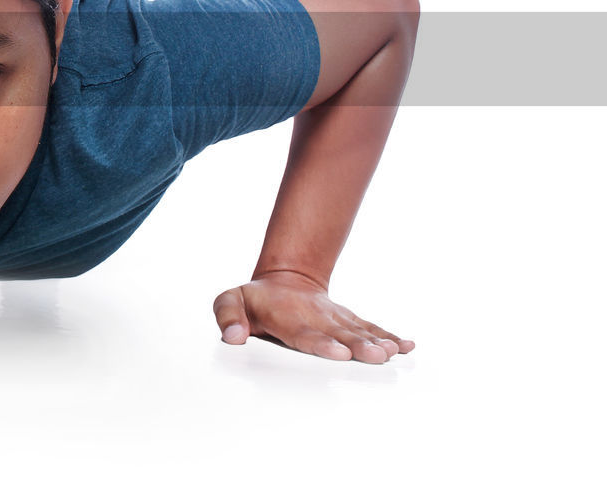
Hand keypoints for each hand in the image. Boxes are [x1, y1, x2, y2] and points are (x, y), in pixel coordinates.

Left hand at [212, 270, 413, 363]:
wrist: (285, 278)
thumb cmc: (255, 299)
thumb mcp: (230, 301)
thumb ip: (227, 316)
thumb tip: (232, 336)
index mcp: (287, 318)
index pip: (304, 333)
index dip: (322, 343)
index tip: (339, 352)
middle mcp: (316, 319)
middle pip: (339, 334)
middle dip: (359, 346)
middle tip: (377, 357)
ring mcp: (335, 319)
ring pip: (358, 331)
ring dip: (378, 342)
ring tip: (395, 353)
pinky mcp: (348, 321)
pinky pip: (370, 328)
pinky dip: (389, 336)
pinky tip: (407, 346)